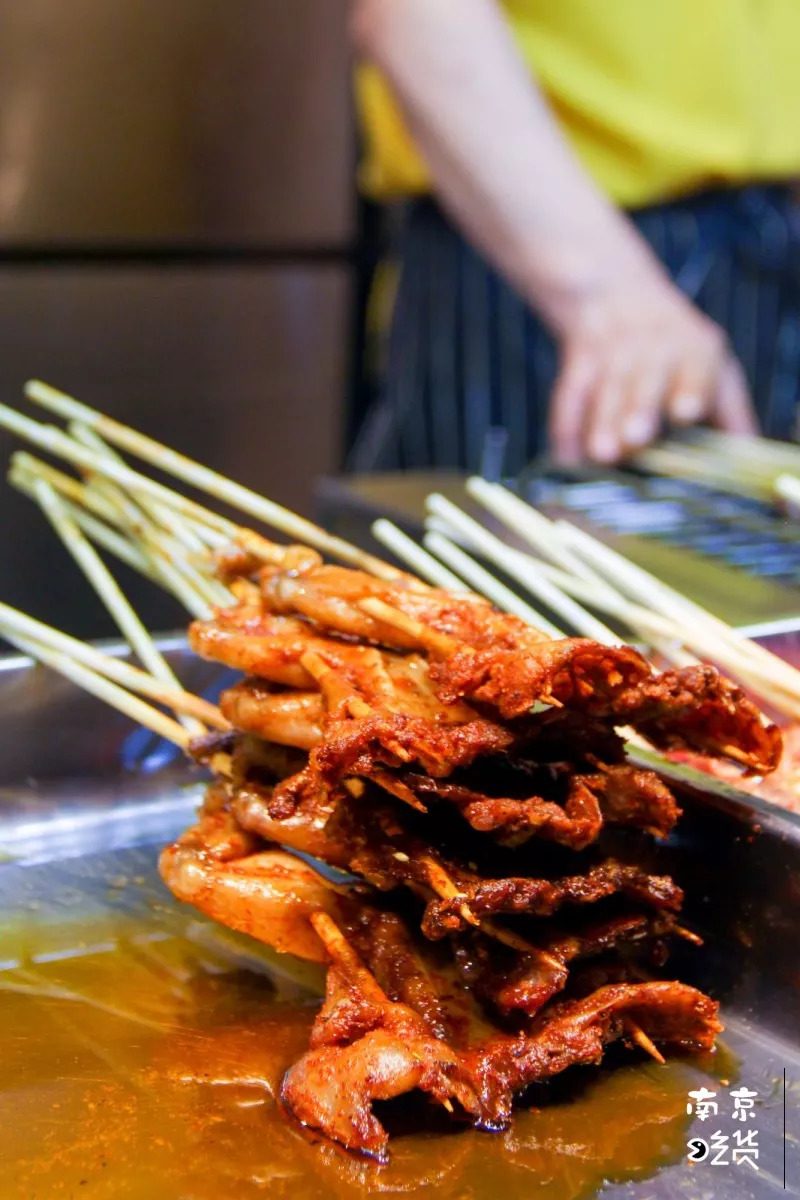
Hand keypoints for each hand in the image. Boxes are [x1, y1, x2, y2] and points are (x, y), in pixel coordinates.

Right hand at [547, 271, 758, 464]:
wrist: (615, 293)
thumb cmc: (674, 346)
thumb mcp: (712, 364)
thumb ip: (730, 412)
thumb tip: (746, 455)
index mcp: (695, 349)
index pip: (696, 367)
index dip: (691, 389)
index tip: (687, 413)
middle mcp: (653, 345)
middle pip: (645, 381)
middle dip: (639, 409)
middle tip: (636, 438)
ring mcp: (612, 350)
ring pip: (605, 390)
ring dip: (601, 423)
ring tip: (602, 455)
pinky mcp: (578, 358)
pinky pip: (569, 394)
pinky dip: (566, 428)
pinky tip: (567, 457)